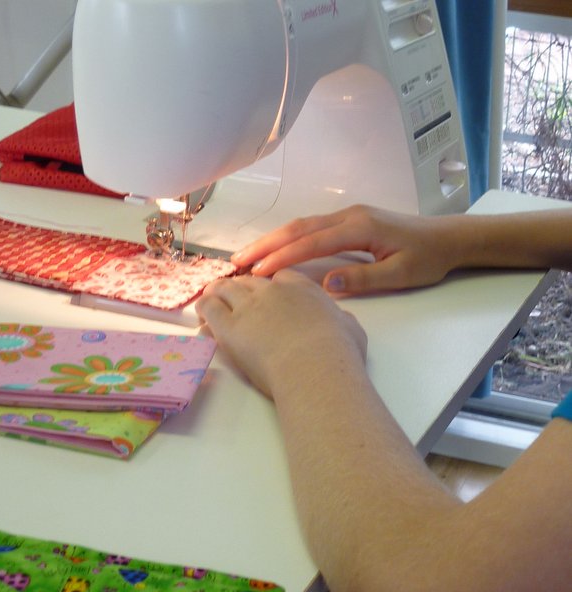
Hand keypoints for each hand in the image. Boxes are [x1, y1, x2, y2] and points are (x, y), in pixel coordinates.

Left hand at [195, 270, 366, 397]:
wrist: (316, 367)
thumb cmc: (339, 352)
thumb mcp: (351, 328)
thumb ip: (340, 319)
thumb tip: (340, 322)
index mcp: (302, 288)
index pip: (280, 276)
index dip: (271, 286)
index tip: (269, 298)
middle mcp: (272, 291)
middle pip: (248, 281)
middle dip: (240, 288)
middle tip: (234, 299)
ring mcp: (247, 306)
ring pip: (224, 288)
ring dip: (217, 293)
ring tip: (211, 301)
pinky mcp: (228, 326)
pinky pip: (208, 307)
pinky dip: (203, 309)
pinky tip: (202, 317)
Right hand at [231, 205, 460, 295]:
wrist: (448, 238)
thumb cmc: (427, 258)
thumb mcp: (401, 274)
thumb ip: (364, 279)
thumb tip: (327, 283)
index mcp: (360, 227)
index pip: (311, 243)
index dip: (282, 257)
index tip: (258, 273)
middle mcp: (349, 215)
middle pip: (298, 227)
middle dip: (266, 244)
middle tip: (237, 261)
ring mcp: (349, 215)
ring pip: (302, 224)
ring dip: (273, 239)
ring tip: (248, 256)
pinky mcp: (350, 220)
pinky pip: (311, 227)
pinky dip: (289, 237)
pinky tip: (276, 248)